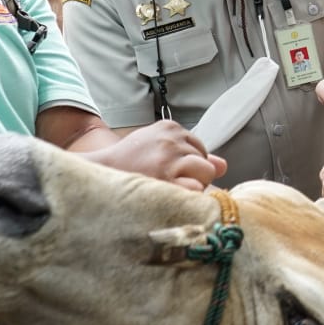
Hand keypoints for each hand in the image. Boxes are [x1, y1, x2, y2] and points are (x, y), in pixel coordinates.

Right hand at [84, 120, 225, 190]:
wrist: (99, 174)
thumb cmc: (129, 163)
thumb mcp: (159, 148)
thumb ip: (191, 153)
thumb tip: (224, 165)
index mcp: (169, 128)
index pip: (200, 148)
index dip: (188, 164)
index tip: (167, 170)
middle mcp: (171, 140)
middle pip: (206, 162)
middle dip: (193, 175)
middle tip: (166, 181)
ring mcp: (169, 160)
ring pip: (205, 175)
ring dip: (191, 186)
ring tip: (167, 188)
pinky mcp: (167, 181)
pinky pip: (196, 190)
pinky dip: (186, 197)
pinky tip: (167, 195)